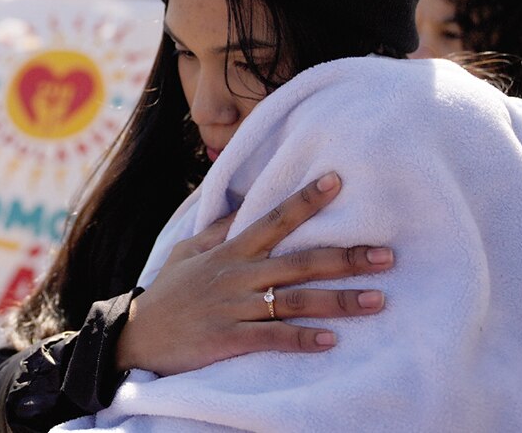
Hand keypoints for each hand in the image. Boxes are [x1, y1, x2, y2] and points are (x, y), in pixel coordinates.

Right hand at [116, 172, 393, 375]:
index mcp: (229, 252)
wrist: (135, 337)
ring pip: (294, 301)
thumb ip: (218, 230)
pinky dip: (301, 339)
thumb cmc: (166, 294)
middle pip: (298, 262)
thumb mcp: (186, 254)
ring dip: (338, 301)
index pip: (273, 219)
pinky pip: (271, 338)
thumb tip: (241, 202)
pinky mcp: (228, 339)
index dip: (305, 200)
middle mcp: (236, 275)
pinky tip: (330, 341)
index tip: (337, 180)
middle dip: (344, 257)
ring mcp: (233, 308)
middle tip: (387, 255)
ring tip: (377, 300)